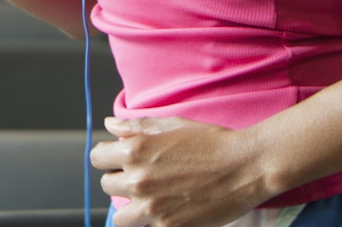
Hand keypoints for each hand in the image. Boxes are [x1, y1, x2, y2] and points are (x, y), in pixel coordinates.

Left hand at [92, 116, 265, 226]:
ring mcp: (152, 207)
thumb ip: (136, 127)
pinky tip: (169, 211)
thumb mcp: (171, 125)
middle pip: (107, 185)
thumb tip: (109, 125)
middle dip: (121, 180)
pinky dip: (154, 222)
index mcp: (135, 150)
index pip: (97, 158)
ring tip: (149, 200)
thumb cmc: (211, 141)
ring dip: (131, 208)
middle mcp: (138, 179)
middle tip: (143, 178)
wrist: (244, 167)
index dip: (108, 157)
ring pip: (120, 217)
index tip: (119, 159)